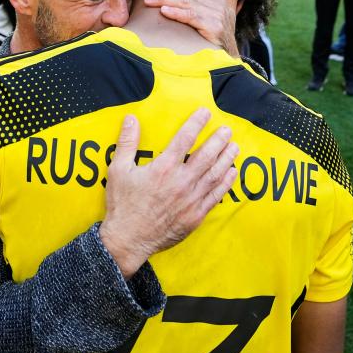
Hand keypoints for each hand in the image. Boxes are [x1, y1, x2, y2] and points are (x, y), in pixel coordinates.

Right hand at [98, 108, 238, 278]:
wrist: (128, 239)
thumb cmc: (122, 204)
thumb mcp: (118, 169)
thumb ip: (127, 142)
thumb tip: (131, 119)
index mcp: (163, 167)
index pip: (185, 138)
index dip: (197, 123)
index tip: (206, 113)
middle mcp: (181, 181)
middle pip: (206, 155)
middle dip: (218, 140)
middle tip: (227, 130)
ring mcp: (191, 199)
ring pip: (215, 174)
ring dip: (227, 158)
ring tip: (234, 146)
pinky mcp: (195, 215)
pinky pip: (215, 196)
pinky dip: (226, 183)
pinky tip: (232, 172)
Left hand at [144, 0, 240, 56]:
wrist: (230, 59)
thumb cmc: (224, 38)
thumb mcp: (230, 14)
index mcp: (219, 0)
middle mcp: (218, 5)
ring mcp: (215, 16)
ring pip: (186, 1)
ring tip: (149, 0)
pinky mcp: (212, 28)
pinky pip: (190, 16)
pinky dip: (176, 12)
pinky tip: (163, 10)